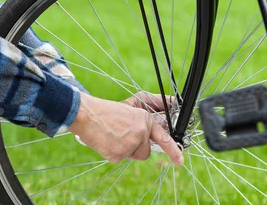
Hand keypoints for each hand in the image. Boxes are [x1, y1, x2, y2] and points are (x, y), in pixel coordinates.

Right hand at [68, 93, 183, 164]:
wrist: (87, 115)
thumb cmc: (106, 111)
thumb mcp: (130, 106)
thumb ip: (147, 113)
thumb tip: (163, 116)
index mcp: (144, 119)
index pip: (163, 137)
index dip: (173, 150)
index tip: (179, 160)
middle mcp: (140, 131)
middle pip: (145, 151)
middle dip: (136, 147)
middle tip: (122, 136)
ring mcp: (130, 144)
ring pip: (134, 155)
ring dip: (126, 150)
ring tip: (113, 136)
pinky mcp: (119, 154)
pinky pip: (120, 158)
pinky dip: (113, 152)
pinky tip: (106, 140)